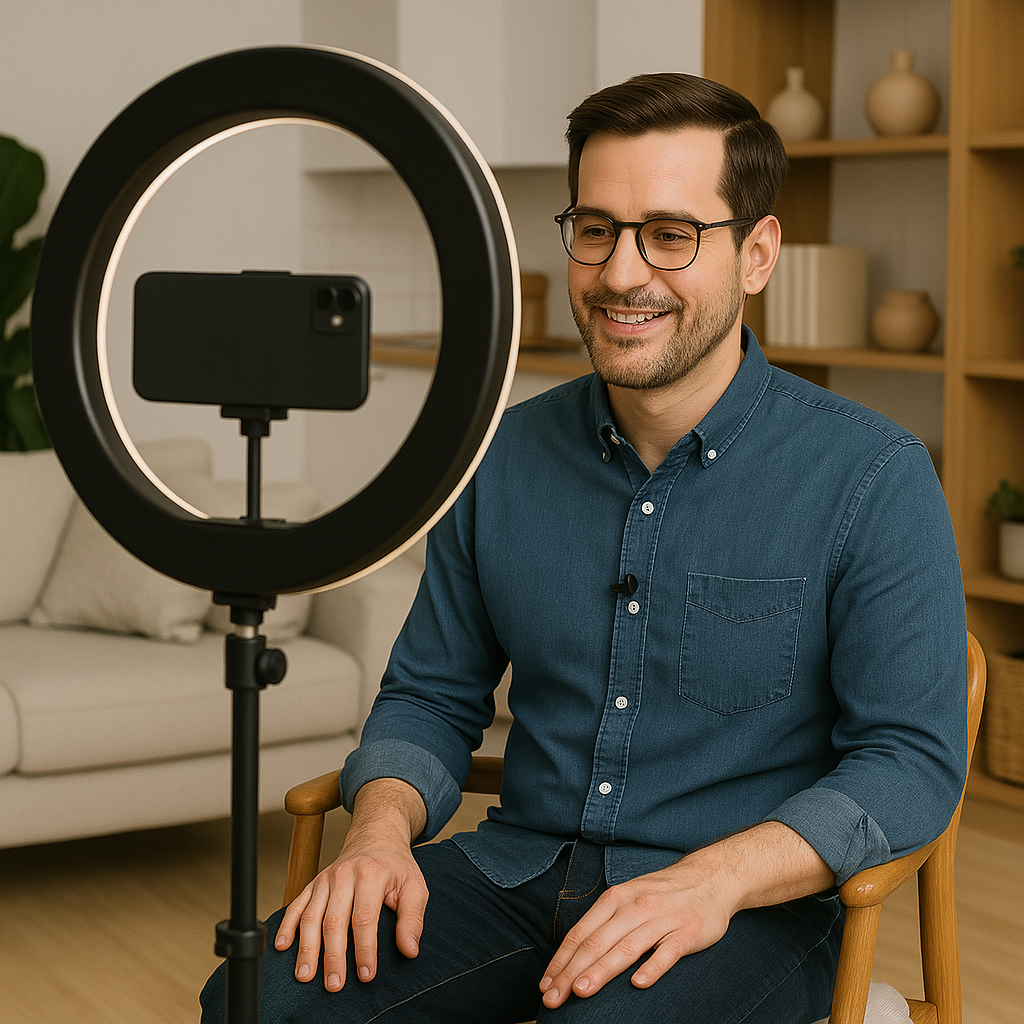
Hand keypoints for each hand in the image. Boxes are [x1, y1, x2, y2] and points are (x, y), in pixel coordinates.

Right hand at [274, 778, 428, 991]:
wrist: (376, 837)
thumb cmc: (396, 867)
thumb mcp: (415, 887)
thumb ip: (412, 918)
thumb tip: (409, 950)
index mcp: (371, 875)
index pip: (364, 918)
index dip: (364, 949)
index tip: (366, 975)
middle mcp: (344, 875)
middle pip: (334, 920)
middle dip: (333, 956)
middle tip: (334, 984)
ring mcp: (325, 879)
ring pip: (311, 916)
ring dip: (307, 948)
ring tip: (305, 976)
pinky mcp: (313, 883)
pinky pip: (296, 905)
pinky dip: (286, 925)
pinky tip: (282, 946)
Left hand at [538, 822, 833, 1008]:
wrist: (711, 877)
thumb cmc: (662, 893)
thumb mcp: (628, 898)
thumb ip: (605, 923)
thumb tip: (574, 956)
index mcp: (616, 898)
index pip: (581, 933)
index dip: (560, 961)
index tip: (545, 985)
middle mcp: (634, 907)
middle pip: (597, 943)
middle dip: (572, 972)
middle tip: (553, 998)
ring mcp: (662, 919)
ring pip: (626, 947)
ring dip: (602, 970)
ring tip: (582, 991)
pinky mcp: (687, 932)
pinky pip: (668, 952)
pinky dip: (652, 967)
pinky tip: (638, 983)